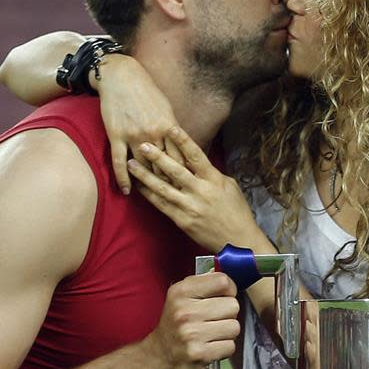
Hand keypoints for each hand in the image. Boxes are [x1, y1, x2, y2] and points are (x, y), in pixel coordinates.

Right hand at [96, 55, 183, 193]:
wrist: (121, 76)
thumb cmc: (146, 91)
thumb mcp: (166, 109)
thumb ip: (173, 130)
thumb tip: (183, 147)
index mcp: (168, 127)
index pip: (180, 158)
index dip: (186, 176)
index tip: (191, 190)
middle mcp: (152, 134)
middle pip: (164, 166)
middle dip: (171, 184)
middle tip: (177, 201)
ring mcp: (133, 136)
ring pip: (143, 167)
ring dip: (148, 184)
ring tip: (154, 200)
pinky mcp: (116, 136)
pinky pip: (119, 162)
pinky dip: (123, 179)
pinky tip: (127, 191)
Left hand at [127, 126, 269, 252]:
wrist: (238, 241)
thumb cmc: (236, 212)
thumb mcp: (229, 186)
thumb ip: (211, 174)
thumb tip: (196, 162)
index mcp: (214, 180)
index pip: (196, 156)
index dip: (183, 141)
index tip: (171, 127)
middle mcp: (200, 192)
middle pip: (175, 171)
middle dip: (157, 156)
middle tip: (142, 144)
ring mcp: (190, 207)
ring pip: (163, 188)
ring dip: (145, 176)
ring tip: (130, 164)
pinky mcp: (182, 221)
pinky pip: (161, 205)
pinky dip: (148, 195)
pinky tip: (138, 186)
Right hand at [145, 272, 239, 368]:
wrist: (159, 357)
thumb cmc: (175, 325)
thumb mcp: (181, 297)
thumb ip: (204, 284)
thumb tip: (232, 280)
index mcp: (181, 292)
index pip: (222, 281)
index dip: (229, 290)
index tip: (223, 297)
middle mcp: (185, 311)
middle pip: (233, 305)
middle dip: (227, 314)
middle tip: (213, 320)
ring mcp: (191, 334)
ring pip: (234, 327)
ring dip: (226, 333)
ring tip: (211, 334)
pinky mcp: (199, 354)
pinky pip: (230, 346)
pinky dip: (223, 349)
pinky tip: (210, 347)